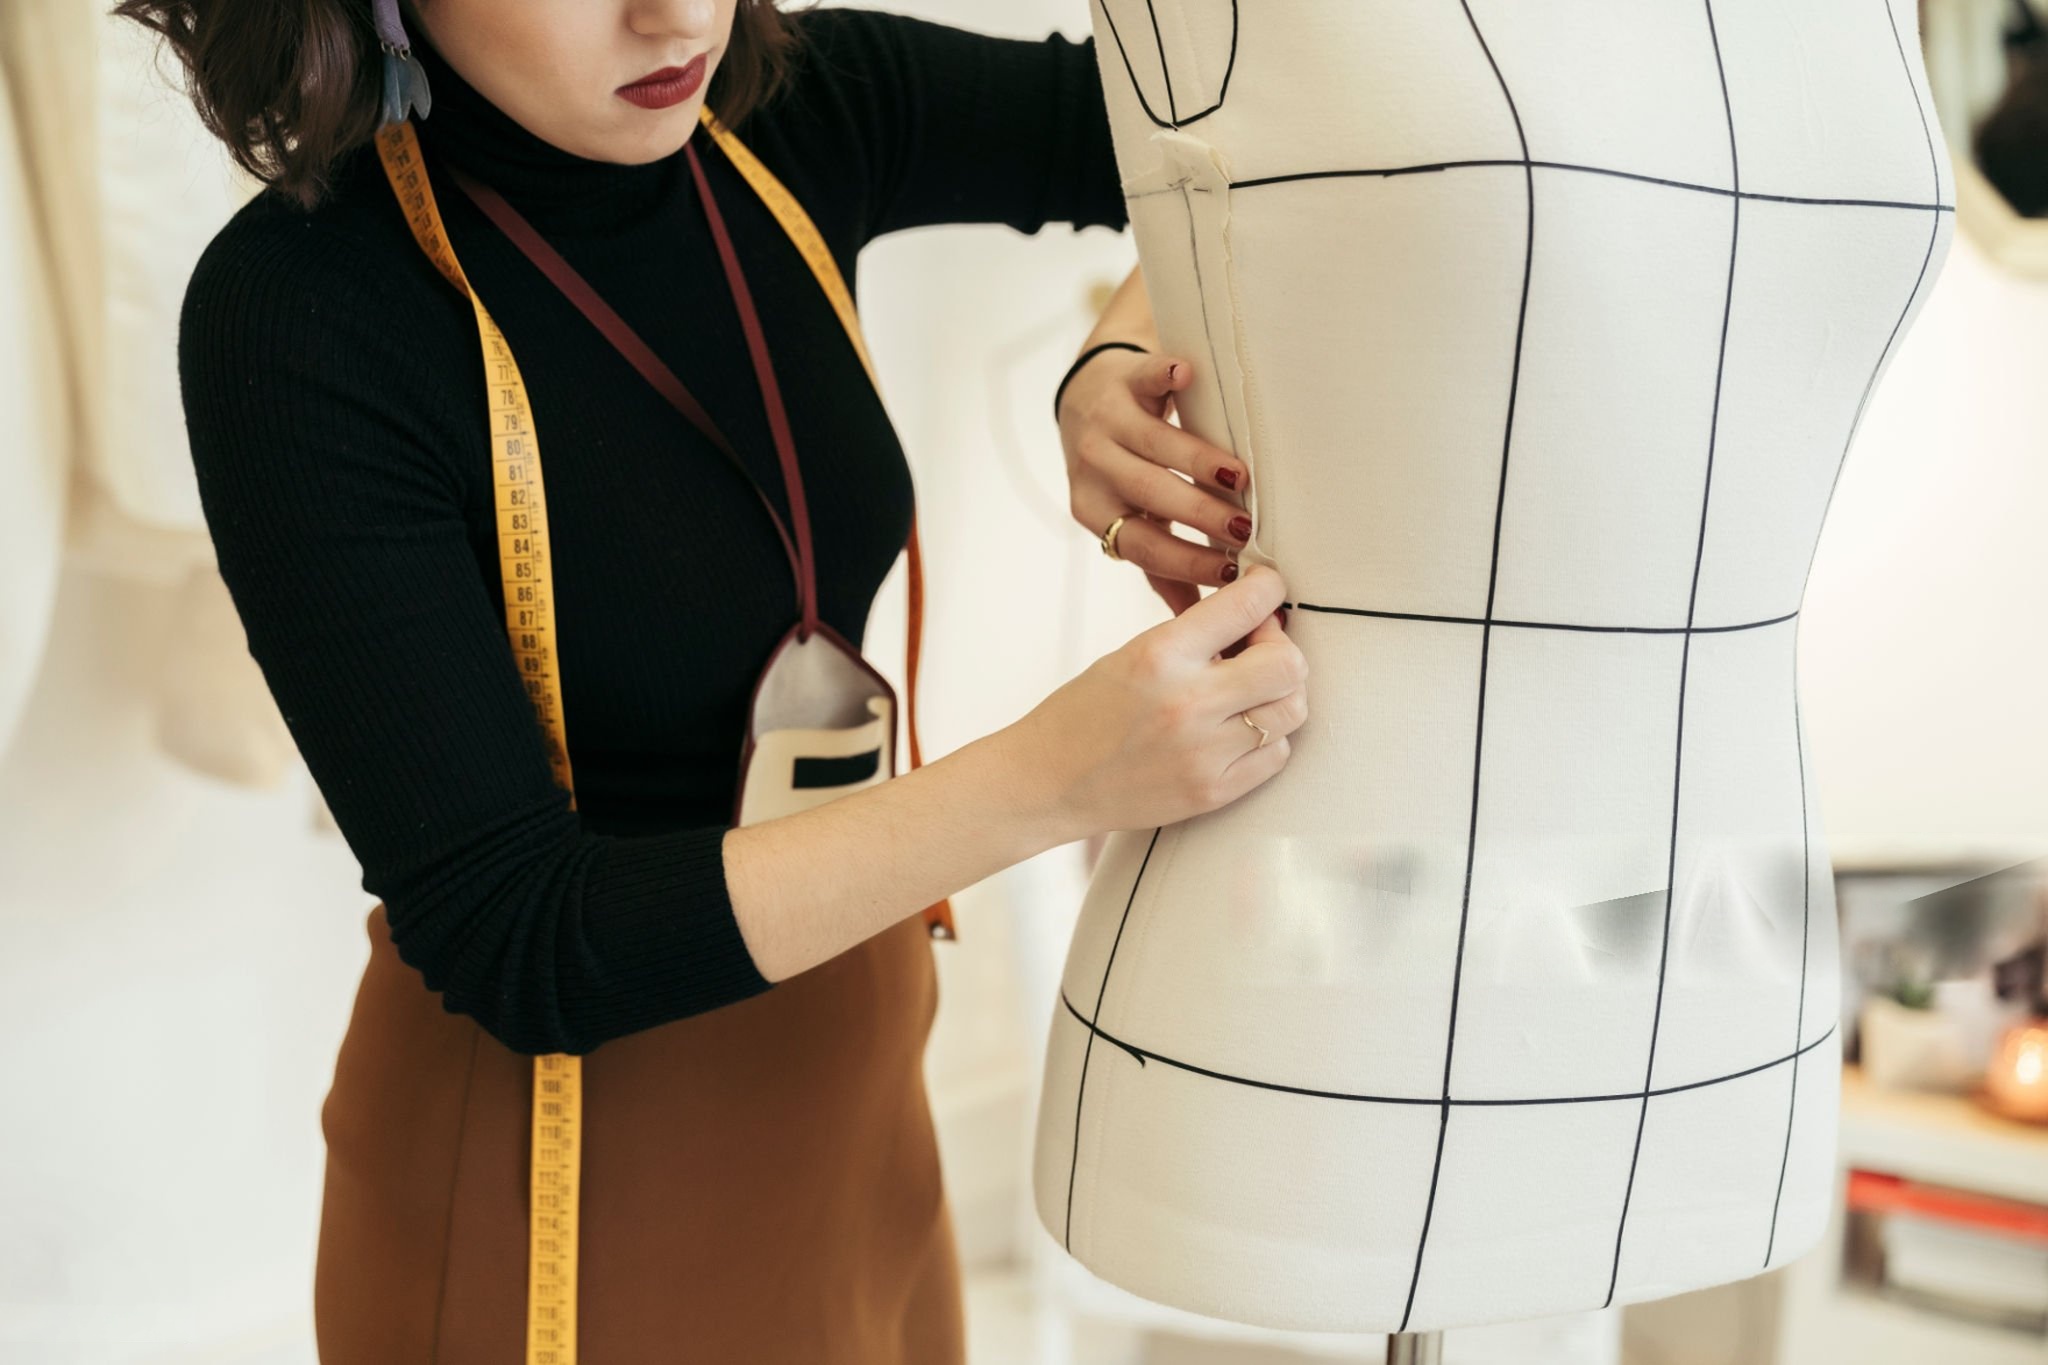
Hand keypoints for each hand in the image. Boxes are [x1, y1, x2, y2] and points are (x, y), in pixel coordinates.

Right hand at [1006, 564, 1306, 841]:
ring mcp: (1204, 753)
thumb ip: (1194, 634)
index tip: (1267, 590)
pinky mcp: (1213, 791)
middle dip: (1279, 648)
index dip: (1268, 589)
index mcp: (1160, 655)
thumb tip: (1255, 613)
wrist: (1047, 783)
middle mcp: (1188, 703)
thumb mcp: (1130, 653)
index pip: (1247, 605)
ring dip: (1278, 694)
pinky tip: (1239, 730)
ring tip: (1248, 692)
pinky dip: (1267, 737)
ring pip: (1292, 710)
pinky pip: (1277, 755)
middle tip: (1256, 649)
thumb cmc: (1082, 715)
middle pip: (1288, 663)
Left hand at [1057, 347, 1251, 616]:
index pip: (1143, 545)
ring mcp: (1108, 421)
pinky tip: (1187, 376)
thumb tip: (1204, 625)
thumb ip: (1165, 567)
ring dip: (1199, 461)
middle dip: (1199, 515)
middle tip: (1245, 528)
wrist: (1086, 397)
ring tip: (1240, 477)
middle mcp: (1096, 469)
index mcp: (1097, 513)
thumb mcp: (1134, 521)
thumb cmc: (1121, 473)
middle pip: (1150, 495)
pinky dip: (1165, 376)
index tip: (1232, 574)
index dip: (1187, 561)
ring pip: (1155, 443)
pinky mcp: (1126, 379)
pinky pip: (1146, 378)